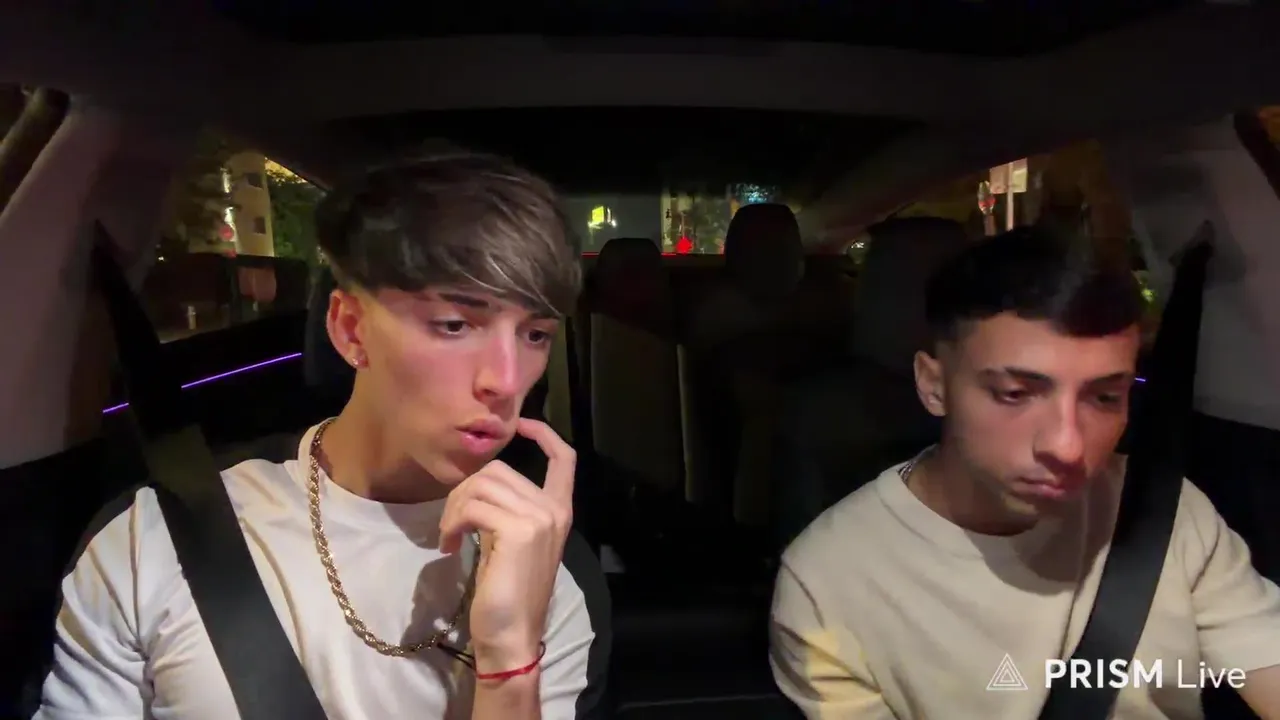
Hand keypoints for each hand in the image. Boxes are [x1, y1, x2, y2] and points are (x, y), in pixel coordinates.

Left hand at [439, 418, 574, 672]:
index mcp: (560, 511)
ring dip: (454, 508)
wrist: (511, 635)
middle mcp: (554, 510)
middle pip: (499, 470)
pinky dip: (452, 522)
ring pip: (481, 484)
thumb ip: (509, 511)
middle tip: (451, 525)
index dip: (543, 434)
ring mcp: (538, 518)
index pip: (564, 459)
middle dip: (464, 491)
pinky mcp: (517, 530)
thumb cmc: (508, 595)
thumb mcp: (513, 544)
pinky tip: (449, 545)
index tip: (519, 425)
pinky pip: (473, 505)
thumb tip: (477, 486)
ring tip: (449, 536)